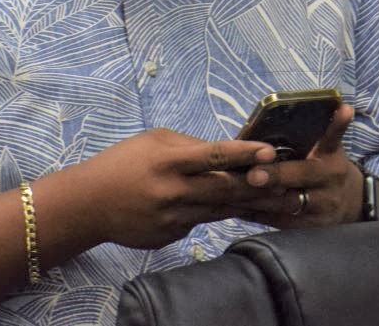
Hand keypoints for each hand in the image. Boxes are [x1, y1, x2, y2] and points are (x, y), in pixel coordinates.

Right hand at [58, 128, 276, 249]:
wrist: (87, 205)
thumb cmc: (122, 164)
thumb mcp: (154, 141)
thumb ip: (191, 145)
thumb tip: (227, 150)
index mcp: (169, 162)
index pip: (214, 156)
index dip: (244, 154)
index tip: (269, 152)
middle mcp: (173, 192)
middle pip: (225, 189)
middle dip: (260, 185)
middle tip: (291, 181)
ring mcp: (172, 219)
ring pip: (220, 210)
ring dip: (251, 204)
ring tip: (282, 199)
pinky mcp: (170, 236)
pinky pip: (201, 222)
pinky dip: (217, 214)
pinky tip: (239, 209)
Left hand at [237, 102, 363, 227]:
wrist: (350, 204)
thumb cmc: (328, 168)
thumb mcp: (329, 149)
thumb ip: (318, 134)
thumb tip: (302, 115)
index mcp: (332, 157)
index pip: (331, 139)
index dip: (330, 128)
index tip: (318, 121)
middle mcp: (329, 181)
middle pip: (303, 176)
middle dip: (277, 176)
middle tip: (253, 174)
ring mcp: (321, 207)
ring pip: (287, 204)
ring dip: (258, 198)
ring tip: (232, 192)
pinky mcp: (310, 229)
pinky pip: (278, 222)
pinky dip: (255, 214)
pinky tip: (234, 208)